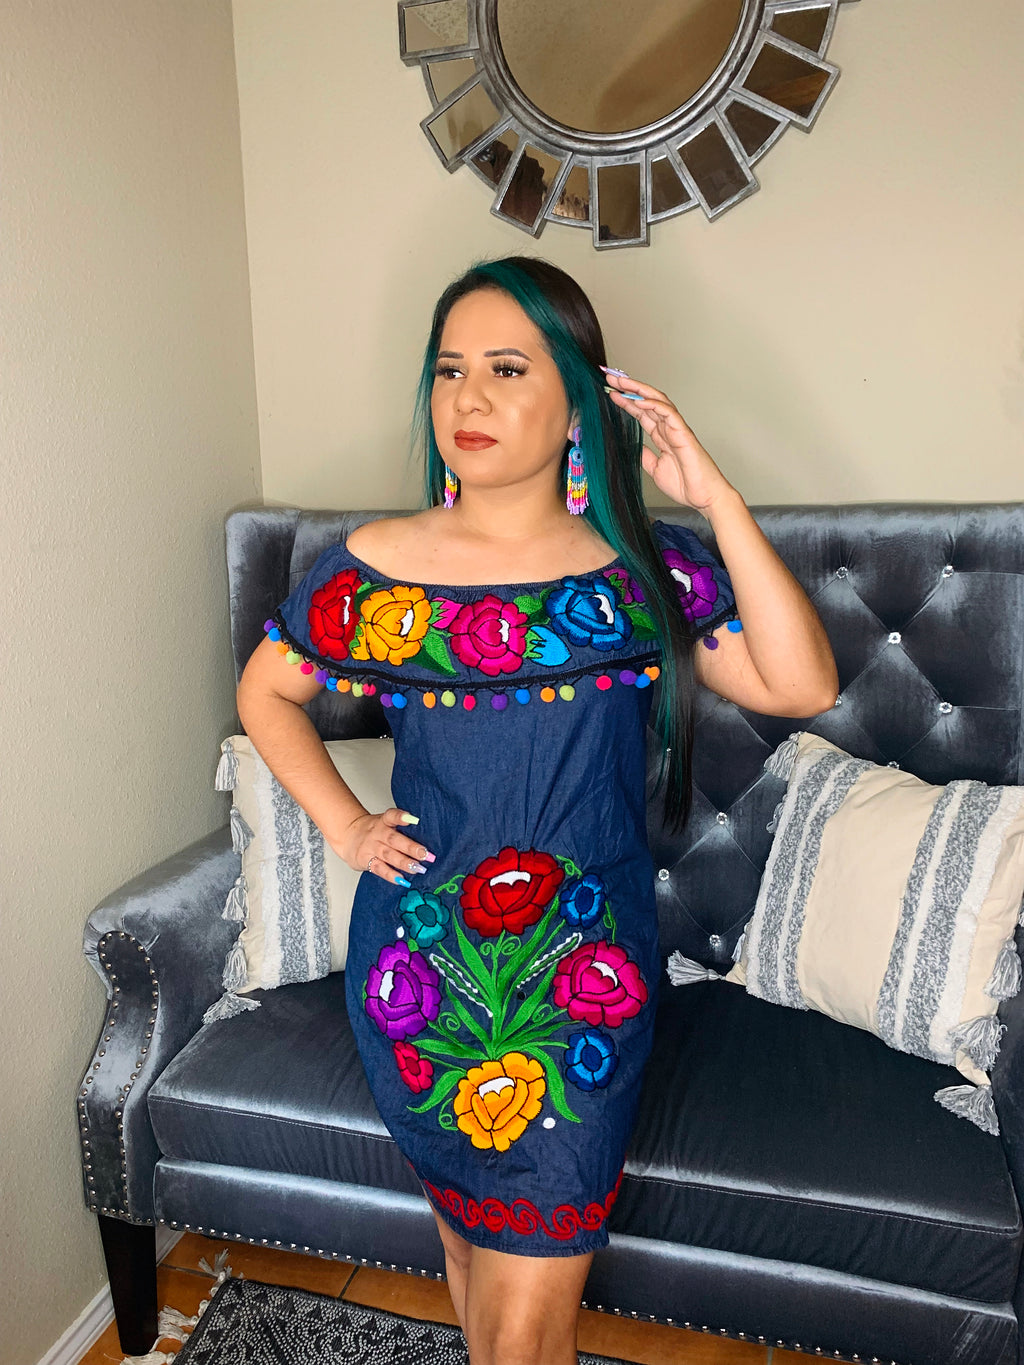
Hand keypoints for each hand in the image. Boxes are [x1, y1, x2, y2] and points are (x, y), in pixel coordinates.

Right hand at [331, 807, 435, 886]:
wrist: (348, 835)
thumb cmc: (374, 831)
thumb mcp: (384, 823)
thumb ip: (401, 829)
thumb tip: (428, 841)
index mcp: (384, 821)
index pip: (391, 816)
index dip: (401, 817)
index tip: (414, 820)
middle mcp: (377, 833)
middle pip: (394, 839)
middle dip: (411, 847)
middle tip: (425, 854)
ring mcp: (371, 847)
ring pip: (388, 855)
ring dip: (404, 863)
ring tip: (418, 869)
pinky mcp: (365, 860)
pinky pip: (379, 868)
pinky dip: (391, 875)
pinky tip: (401, 880)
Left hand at [603, 368, 734, 513]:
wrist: (705, 498)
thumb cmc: (686, 485)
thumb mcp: (655, 469)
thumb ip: (645, 456)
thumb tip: (635, 448)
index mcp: (663, 436)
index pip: (642, 413)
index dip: (626, 401)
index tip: (609, 392)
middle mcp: (669, 428)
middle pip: (647, 401)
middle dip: (629, 388)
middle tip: (611, 377)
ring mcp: (677, 429)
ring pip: (658, 400)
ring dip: (639, 389)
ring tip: (621, 382)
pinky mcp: (684, 433)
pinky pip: (669, 413)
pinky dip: (654, 404)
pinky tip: (639, 400)